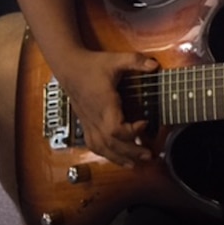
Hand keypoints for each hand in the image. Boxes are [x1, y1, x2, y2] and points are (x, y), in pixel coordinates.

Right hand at [57, 49, 158, 167]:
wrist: (69, 68)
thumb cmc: (92, 65)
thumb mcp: (116, 60)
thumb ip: (135, 61)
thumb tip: (154, 65)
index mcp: (103, 104)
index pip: (114, 129)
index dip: (131, 132)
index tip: (145, 123)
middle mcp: (94, 117)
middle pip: (110, 144)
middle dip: (130, 152)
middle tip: (149, 155)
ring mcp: (88, 122)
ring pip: (101, 147)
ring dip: (118, 158)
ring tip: (135, 164)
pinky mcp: (85, 124)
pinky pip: (93, 145)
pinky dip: (106, 154)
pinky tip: (116, 158)